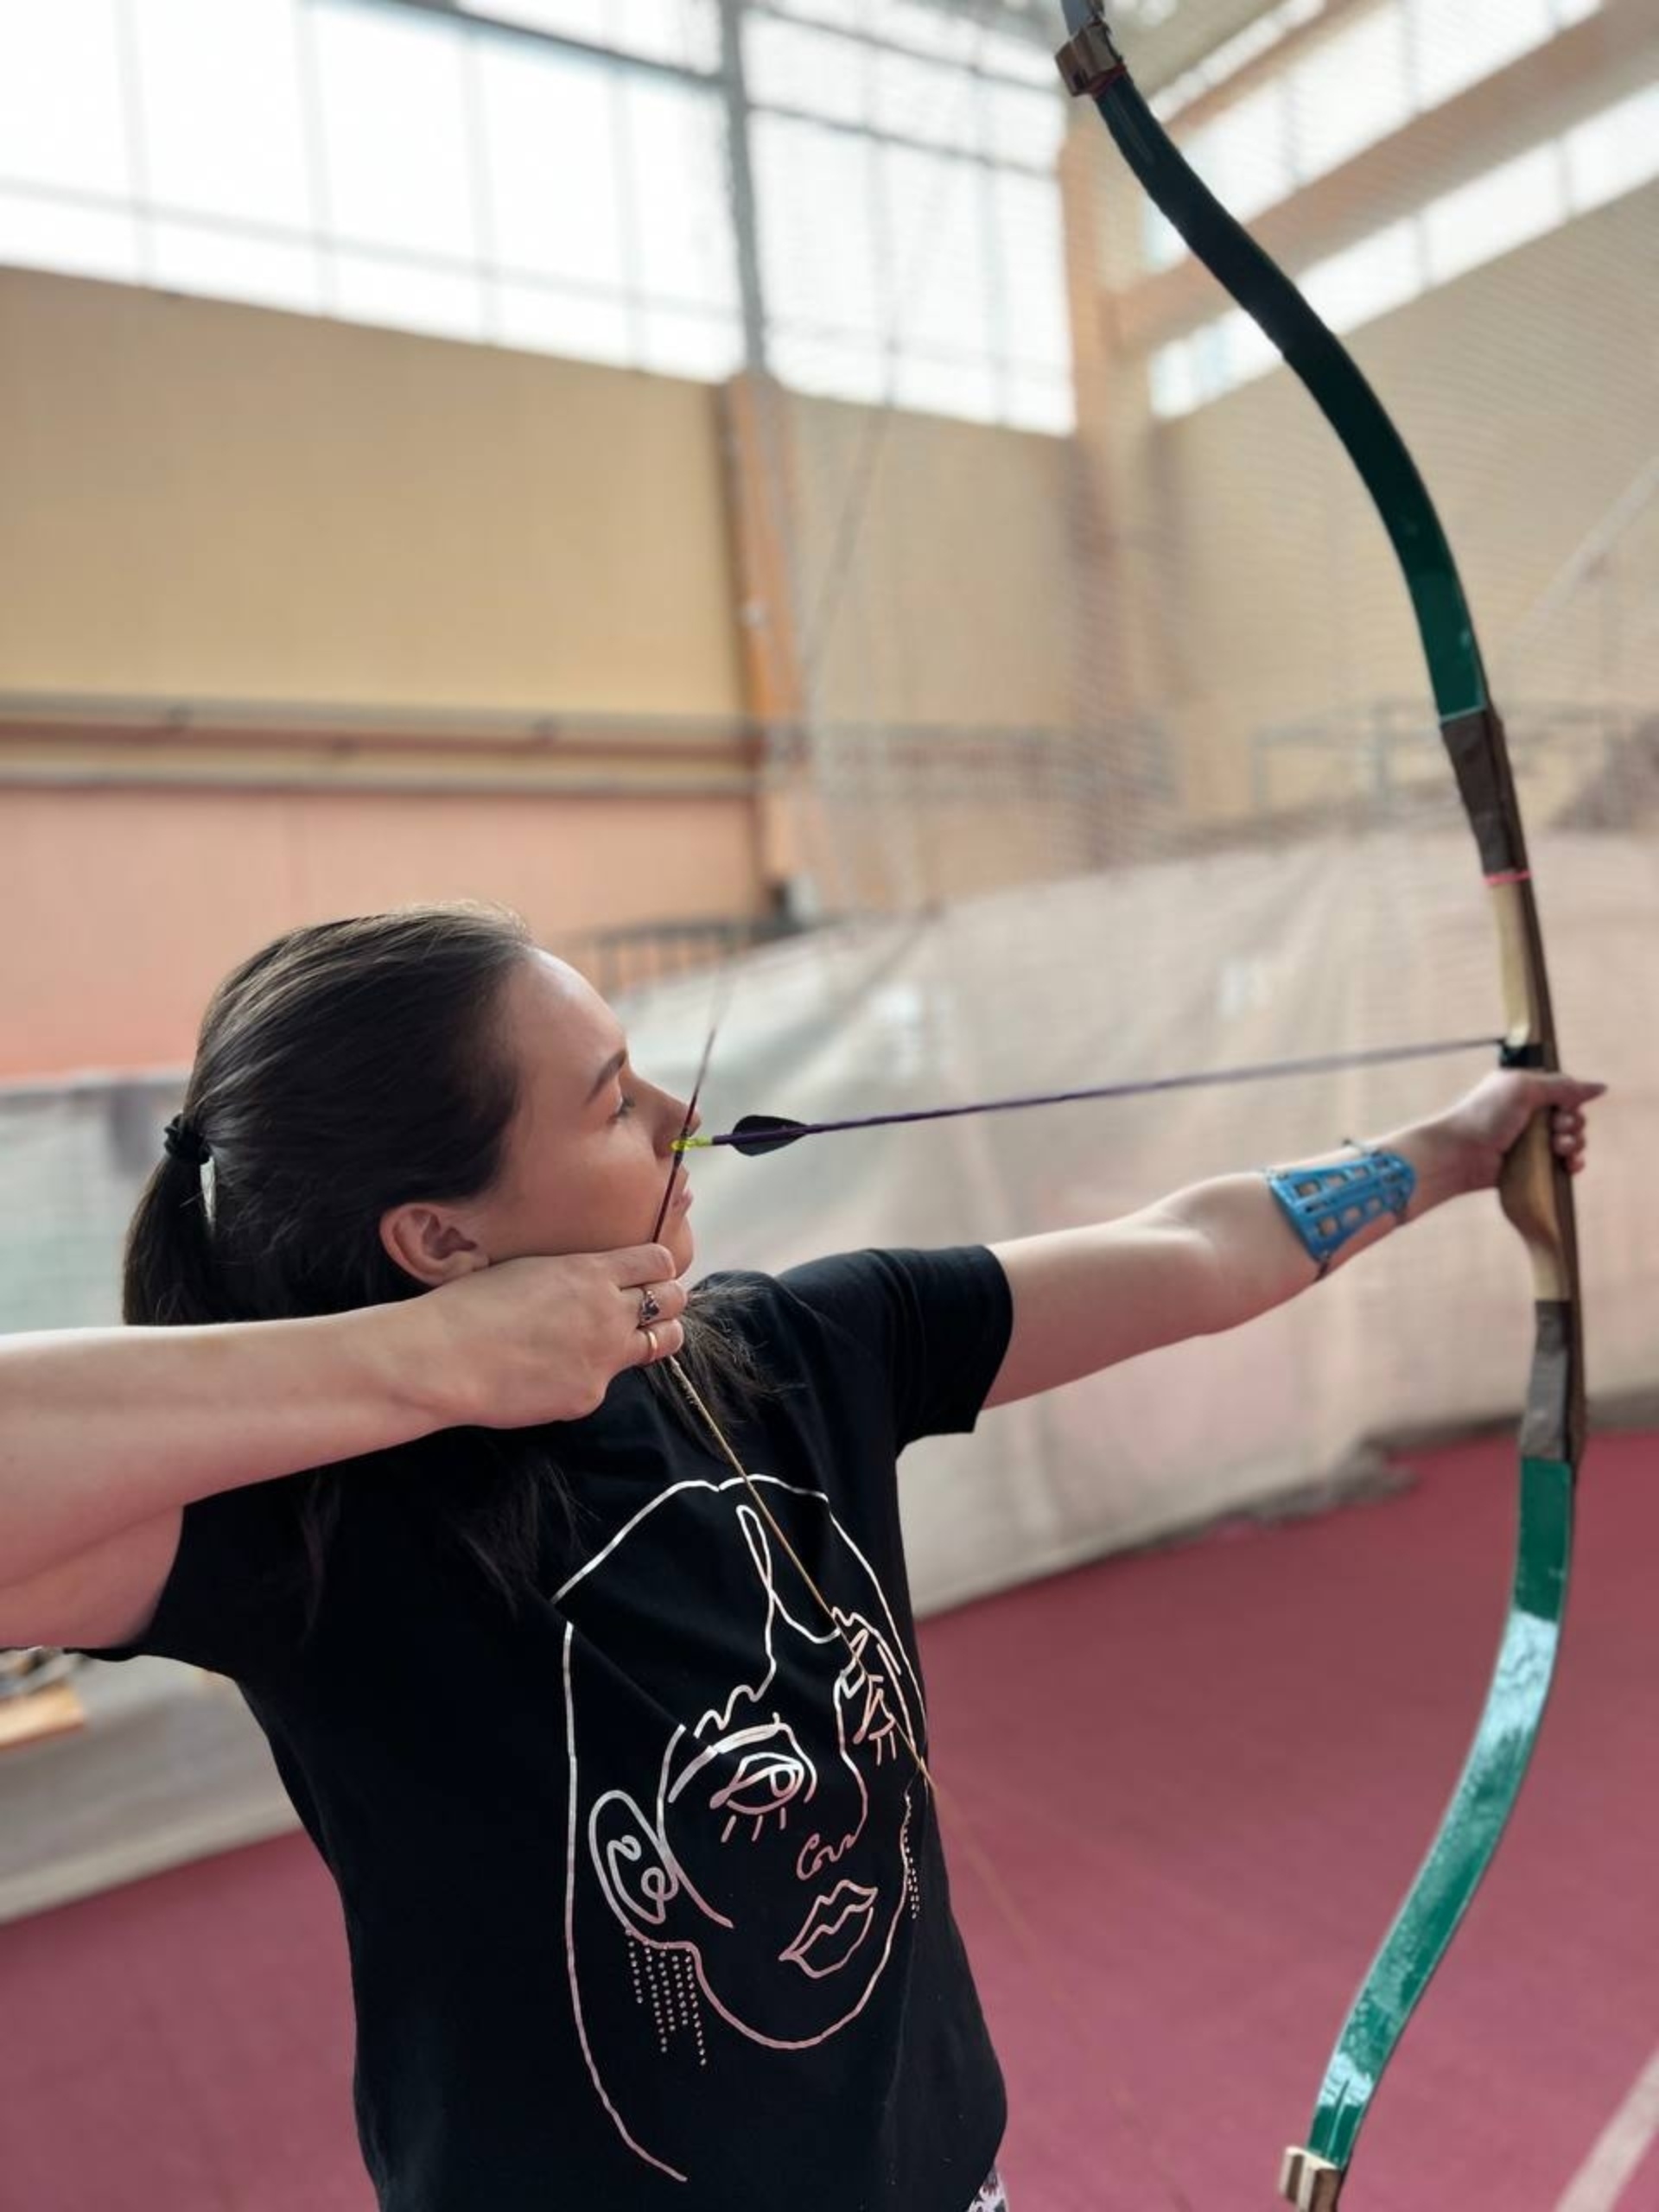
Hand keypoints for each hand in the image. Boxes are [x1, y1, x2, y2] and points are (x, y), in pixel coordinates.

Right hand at [405, 1244, 687, 1429]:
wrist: (444, 1358)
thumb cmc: (469, 1304)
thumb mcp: (529, 1269)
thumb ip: (572, 1275)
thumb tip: (584, 1280)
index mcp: (591, 1271)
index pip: (657, 1261)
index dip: (656, 1267)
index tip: (647, 1273)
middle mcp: (609, 1312)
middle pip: (673, 1299)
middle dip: (667, 1299)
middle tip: (649, 1305)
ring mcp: (605, 1357)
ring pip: (663, 1342)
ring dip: (656, 1336)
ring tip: (633, 1338)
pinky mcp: (590, 1395)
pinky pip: (607, 1382)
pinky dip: (592, 1376)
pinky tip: (561, 1375)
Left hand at [1432, 1068, 1605, 1196]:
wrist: (1460, 1154)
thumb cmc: (1485, 1115)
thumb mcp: (1523, 1089)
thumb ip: (1562, 1086)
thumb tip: (1600, 1087)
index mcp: (1525, 1090)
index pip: (1564, 1092)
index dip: (1571, 1100)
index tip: (1563, 1107)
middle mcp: (1529, 1114)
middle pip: (1571, 1117)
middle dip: (1573, 1123)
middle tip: (1558, 1129)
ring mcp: (1530, 1141)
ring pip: (1570, 1141)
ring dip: (1574, 1143)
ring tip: (1559, 1148)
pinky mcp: (1531, 1165)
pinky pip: (1562, 1164)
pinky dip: (1572, 1163)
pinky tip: (1570, 1165)